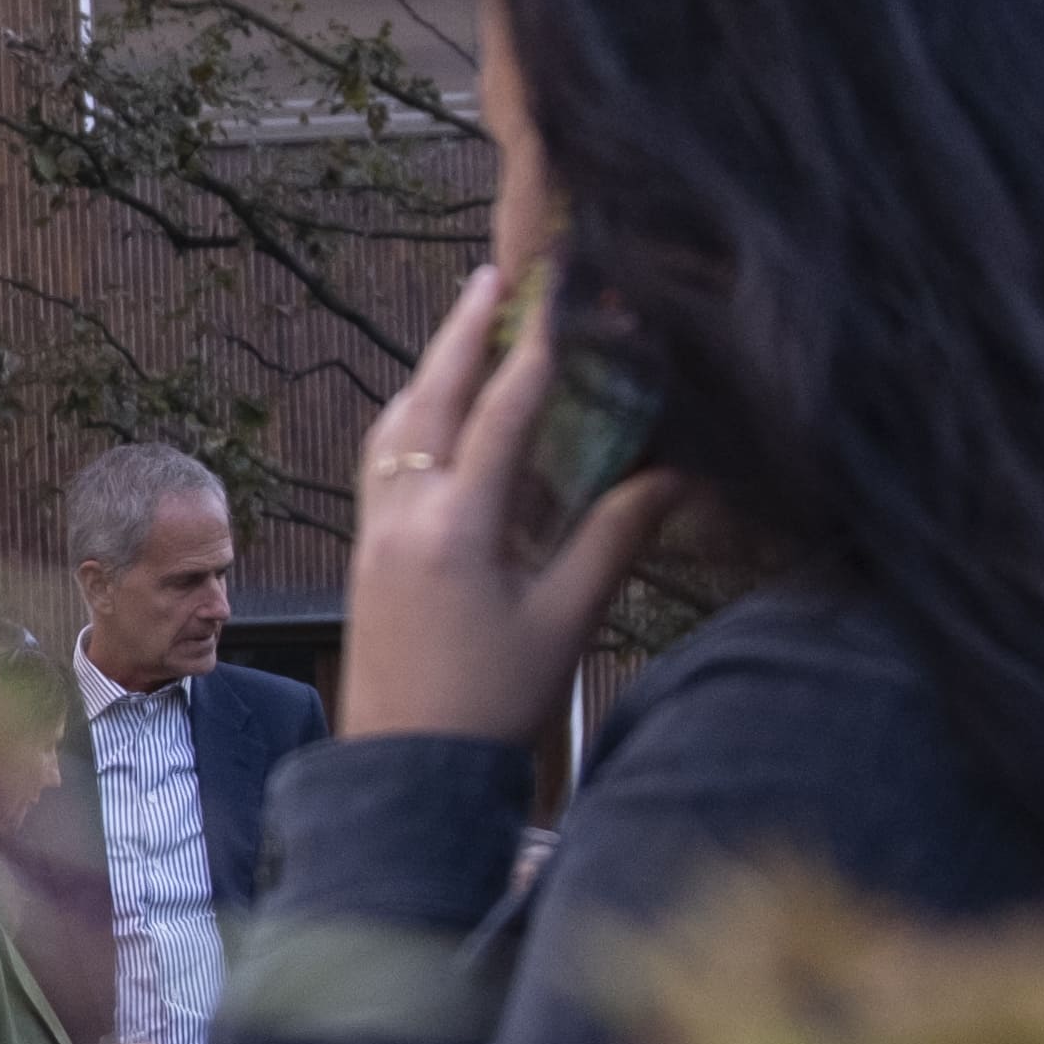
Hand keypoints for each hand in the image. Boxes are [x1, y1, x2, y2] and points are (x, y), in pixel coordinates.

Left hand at [341, 257, 671, 745]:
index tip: (565, 298)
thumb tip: (678, 472)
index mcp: (455, 530)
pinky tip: (432, 413)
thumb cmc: (492, 703)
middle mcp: (402, 518)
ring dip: (432, 372)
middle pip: (430, 400)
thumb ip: (617, 536)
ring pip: (396, 428)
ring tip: (466, 329)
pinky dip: (410, 421)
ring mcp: (374, 533)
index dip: (540, 352)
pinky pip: (381, 463)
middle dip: (464, 334)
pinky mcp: (365, 552)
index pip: (502, 416)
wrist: (404, 768)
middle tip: (493, 275)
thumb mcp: (567, 620)